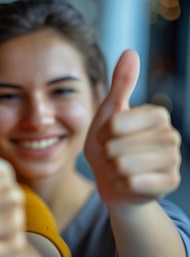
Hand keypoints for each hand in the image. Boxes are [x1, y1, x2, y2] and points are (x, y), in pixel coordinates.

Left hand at [84, 50, 180, 207]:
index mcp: (157, 114)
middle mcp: (171, 135)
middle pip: (116, 146)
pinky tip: (128, 182)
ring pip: (123, 165)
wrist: (115, 183)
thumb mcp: (109, 113)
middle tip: (114, 155)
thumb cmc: (110, 145)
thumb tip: (130, 52)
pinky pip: (132, 183)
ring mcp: (173, 160)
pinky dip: (121, 184)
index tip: (108, 136)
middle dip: (106, 154)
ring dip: (113, 170)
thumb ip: (121, 84)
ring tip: (120, 168)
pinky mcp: (170, 183)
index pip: (114, 124)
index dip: (102, 133)